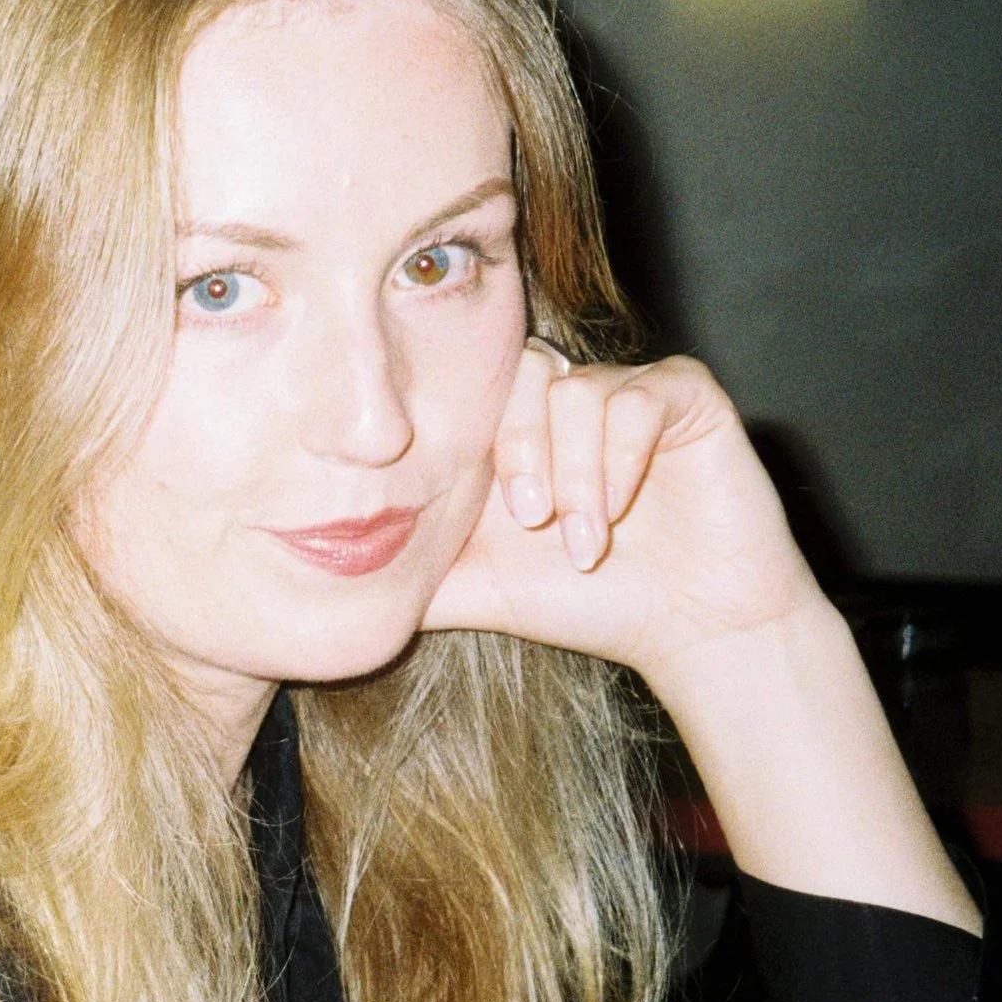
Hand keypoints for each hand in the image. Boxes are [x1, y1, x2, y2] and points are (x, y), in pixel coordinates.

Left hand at [420, 340, 824, 694]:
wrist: (689, 631)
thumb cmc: (583, 602)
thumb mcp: (473, 583)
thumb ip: (404, 564)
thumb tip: (312, 570)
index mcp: (515, 424)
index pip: (470, 386)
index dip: (473, 444)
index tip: (490, 519)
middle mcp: (567, 392)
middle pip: (518, 370)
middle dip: (519, 453)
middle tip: (530, 523)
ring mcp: (628, 386)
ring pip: (576, 390)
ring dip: (575, 475)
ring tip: (583, 540)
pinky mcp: (685, 393)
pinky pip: (638, 396)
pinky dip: (621, 461)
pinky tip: (624, 514)